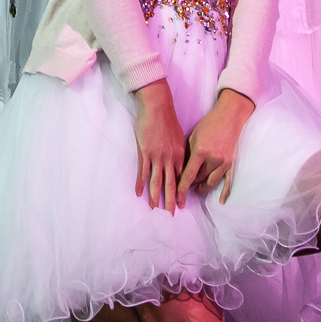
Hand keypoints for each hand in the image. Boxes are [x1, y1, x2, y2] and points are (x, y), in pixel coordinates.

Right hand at [132, 80, 186, 212]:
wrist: (157, 106)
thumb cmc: (167, 119)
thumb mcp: (178, 136)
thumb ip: (178, 151)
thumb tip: (178, 161)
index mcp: (179, 155)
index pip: (181, 178)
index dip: (181, 192)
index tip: (181, 204)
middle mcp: (170, 158)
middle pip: (170, 184)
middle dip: (171, 200)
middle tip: (171, 214)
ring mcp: (157, 156)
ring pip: (156, 181)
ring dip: (155, 197)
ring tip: (155, 209)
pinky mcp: (145, 153)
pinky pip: (143, 172)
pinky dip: (141, 184)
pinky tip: (139, 193)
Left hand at [181, 89, 253, 203]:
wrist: (230, 116)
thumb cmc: (209, 123)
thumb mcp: (194, 136)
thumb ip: (188, 153)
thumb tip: (181, 169)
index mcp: (200, 151)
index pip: (188, 175)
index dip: (181, 187)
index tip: (175, 196)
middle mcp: (213, 159)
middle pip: (199, 179)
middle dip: (190, 184)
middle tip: (183, 188)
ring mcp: (224, 162)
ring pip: (211, 182)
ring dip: (202, 188)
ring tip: (196, 190)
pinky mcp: (231, 163)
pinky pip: (228, 181)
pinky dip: (225, 192)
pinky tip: (221, 201)